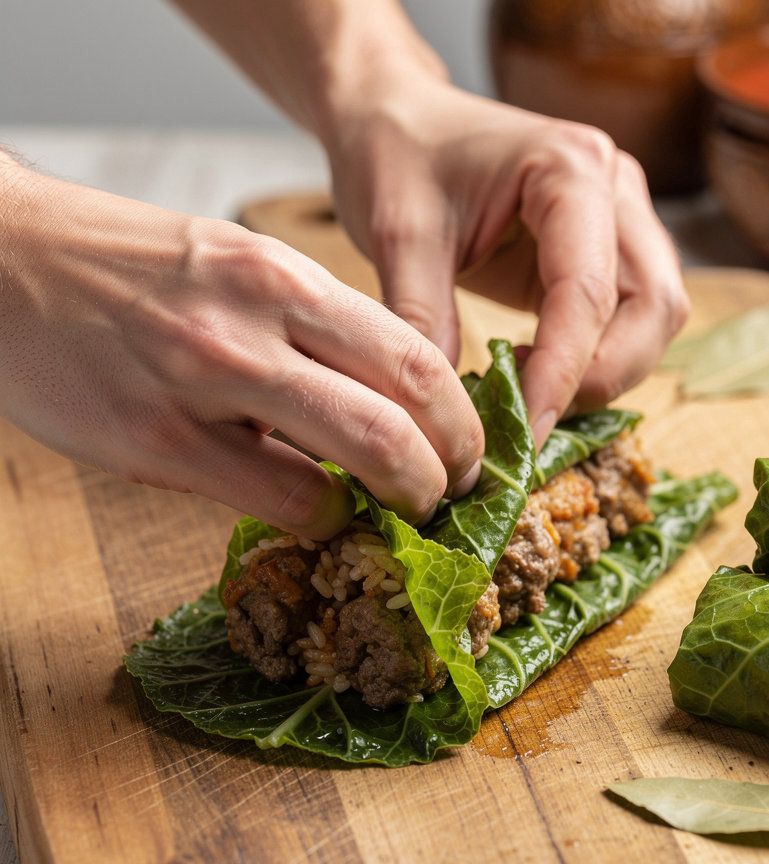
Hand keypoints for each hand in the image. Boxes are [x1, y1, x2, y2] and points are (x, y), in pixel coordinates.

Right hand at [0, 158, 482, 536]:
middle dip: (454, 464)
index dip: (462, 416)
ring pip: (362, 453)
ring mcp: (206, 380)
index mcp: (282, 273)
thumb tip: (381, 409)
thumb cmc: (129, 272)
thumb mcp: (234, 268)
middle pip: (409, 404)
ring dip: (405, 496)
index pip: (416, 352)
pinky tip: (320, 517)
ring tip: (404, 511)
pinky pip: (281, 499)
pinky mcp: (158, 441)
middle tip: (454, 491)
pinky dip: (323, 519)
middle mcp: (256, 319)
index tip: (467, 447)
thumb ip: (311, 334)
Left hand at [327, 77, 688, 444]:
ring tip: (526, 392)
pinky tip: (531, 372)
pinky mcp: (604, 252)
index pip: (590, 292)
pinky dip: (591, 360)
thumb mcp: (396, 235)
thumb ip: (423, 320)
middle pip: (654, 308)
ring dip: (604, 373)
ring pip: (653, 320)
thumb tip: (446, 414)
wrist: (397, 116)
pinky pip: (626, 321)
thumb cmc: (395, 154)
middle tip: (531, 417)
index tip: (524, 432)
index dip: (563, 373)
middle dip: (601, 377)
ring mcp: (618, 219)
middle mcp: (613, 188)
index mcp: (569, 167)